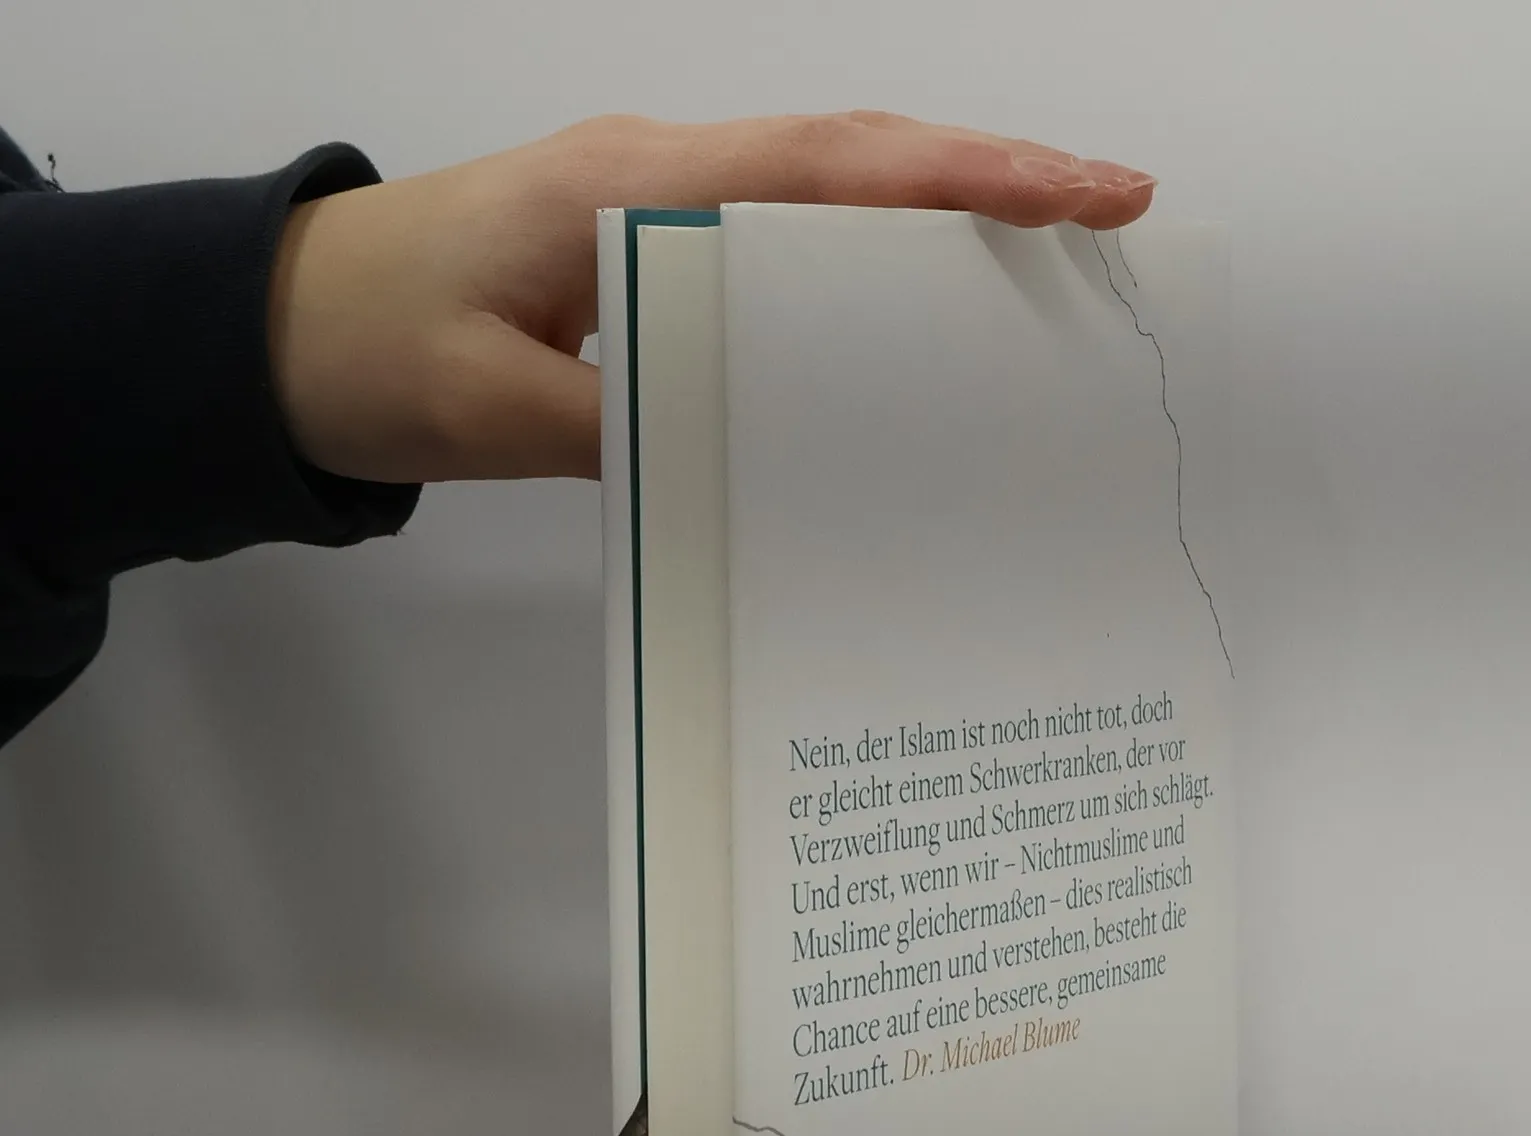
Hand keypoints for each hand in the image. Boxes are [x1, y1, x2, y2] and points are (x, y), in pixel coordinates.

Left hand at [267, 112, 1156, 486]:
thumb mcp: (494, 408)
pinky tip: (920, 309)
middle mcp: (660, 173)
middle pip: (858, 158)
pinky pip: (784, 240)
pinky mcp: (649, 249)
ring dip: (944, 215)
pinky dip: (870, 259)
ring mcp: (658, 204)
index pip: (829, 168)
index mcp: (630, 188)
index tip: (1076, 190)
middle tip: (1116, 210)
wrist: (280, 328)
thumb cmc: (371, 350)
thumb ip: (629, 423)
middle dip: (993, 179)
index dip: (963, 179)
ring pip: (831, 193)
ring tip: (1058, 260)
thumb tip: (764, 448)